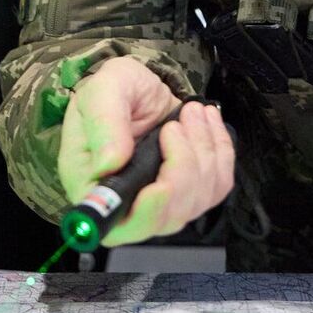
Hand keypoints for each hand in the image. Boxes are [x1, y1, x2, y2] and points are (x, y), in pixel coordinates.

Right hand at [58, 56, 233, 246]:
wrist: (140, 86)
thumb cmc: (113, 89)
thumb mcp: (101, 92)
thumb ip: (104, 125)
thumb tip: (110, 162)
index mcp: (91, 186)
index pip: (118, 226)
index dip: (145, 214)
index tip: (161, 186)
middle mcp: (125, 202)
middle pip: (166, 217)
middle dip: (182, 169)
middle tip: (175, 125)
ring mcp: (161, 201)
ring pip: (197, 200)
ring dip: (202, 151)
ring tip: (190, 113)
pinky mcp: (189, 190)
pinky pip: (218, 186)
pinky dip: (220, 151)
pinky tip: (207, 123)